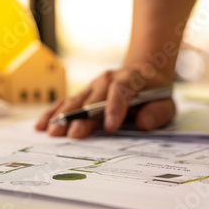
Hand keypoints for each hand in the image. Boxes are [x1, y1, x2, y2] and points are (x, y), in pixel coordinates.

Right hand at [35, 67, 174, 137]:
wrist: (143, 74)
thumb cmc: (154, 93)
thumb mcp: (166, 103)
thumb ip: (158, 113)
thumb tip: (144, 123)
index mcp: (131, 78)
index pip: (121, 90)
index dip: (115, 107)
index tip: (110, 126)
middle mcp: (109, 79)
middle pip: (94, 97)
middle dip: (84, 116)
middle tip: (74, 134)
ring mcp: (94, 85)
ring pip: (77, 99)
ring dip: (64, 115)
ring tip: (52, 131)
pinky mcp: (84, 93)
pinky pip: (67, 102)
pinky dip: (54, 112)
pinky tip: (42, 124)